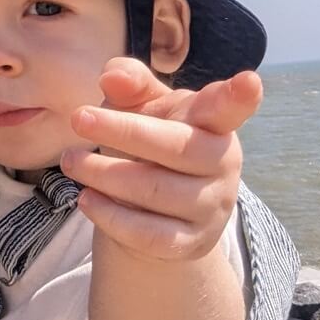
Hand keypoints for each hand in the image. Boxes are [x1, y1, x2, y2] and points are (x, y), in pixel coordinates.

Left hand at [59, 56, 261, 261]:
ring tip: (70, 161)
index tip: (249, 81)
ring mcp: (211, 206)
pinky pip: (150, 234)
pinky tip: (86, 198)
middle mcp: (221, 163)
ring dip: (103, 174)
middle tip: (77, 119)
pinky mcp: (192, 242)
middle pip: (175, 147)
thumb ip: (129, 81)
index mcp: (212, 122)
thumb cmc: (148, 139)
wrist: (155, 208)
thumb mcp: (140, 104)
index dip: (238, 96)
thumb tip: (112, 78)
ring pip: (154, 191)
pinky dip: (111, 216)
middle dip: (121, 131)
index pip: (228, 108)